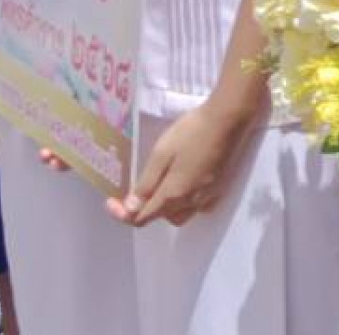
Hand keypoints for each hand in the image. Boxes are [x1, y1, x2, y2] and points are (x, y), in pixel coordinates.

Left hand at [114, 94, 259, 226]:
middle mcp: (191, 203)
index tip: (110, 201)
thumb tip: (130, 208)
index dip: (122, 213)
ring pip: (180, 215)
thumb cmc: (191, 132)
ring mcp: (208, 198)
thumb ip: (146, 183)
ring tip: (159, 186)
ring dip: (165, 208)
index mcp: (173, 195)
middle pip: (161, 218)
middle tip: (136, 188)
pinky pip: (196, 207)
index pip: (142, 218)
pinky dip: (184, 203)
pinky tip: (184, 184)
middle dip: (145, 209)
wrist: (229, 120)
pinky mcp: (220, 190)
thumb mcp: (162, 154)